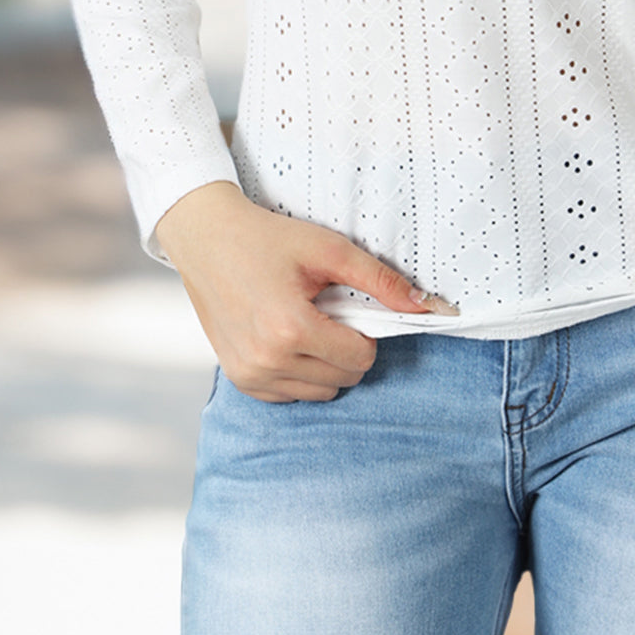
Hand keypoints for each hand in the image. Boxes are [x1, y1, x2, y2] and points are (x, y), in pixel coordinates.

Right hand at [155, 181, 459, 400]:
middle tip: (324, 310)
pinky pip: (292, 394)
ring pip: (320, 392)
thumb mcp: (329, 249)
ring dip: (325, 363)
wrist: (207, 239)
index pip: (360, 358)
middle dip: (347, 347)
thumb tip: (426, 305)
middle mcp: (267, 361)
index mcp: (290, 330)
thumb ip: (380, 279)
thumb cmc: (268, 239)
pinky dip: (301, 372)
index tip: (346, 305)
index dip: (365, 332)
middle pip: (343, 378)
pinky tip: (286, 337)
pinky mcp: (239, 380)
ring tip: (304, 321)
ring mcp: (249, 375)